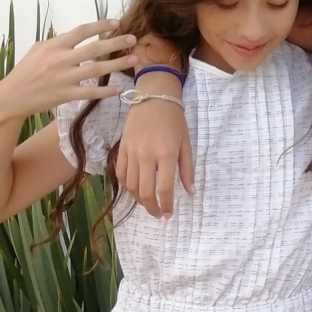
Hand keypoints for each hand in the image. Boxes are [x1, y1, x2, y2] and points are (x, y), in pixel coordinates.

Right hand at [0, 20, 135, 119]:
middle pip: (94, 49)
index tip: (116, 23)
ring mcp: (65, 78)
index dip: (99, 26)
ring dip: (117, 64)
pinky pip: (90, 92)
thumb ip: (58, 42)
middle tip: (133, 39)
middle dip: (115, 43)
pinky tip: (120, 89)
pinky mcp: (66, 95)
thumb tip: (76, 36)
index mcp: (54, 46)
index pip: (81, 31)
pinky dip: (105, 91)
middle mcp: (61, 59)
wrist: (13, 96)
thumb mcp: (38, 50)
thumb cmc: (25, 71)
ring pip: (96, 69)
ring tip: (134, 60)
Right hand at [116, 97, 193, 216]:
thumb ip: (187, 170)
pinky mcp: (122, 148)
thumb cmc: (174, 120)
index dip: (166, 205)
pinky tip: (134, 190)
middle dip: (152, 208)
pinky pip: (121, 173)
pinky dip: (126, 186)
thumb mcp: (186, 144)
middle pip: (145, 191)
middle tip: (158, 214)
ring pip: (130, 185)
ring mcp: (132, 152)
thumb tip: (190, 192)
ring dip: (139, 199)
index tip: (168, 214)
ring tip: (148, 203)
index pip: (163, 188)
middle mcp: (146, 155)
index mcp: (166, 154)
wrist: (153, 97)